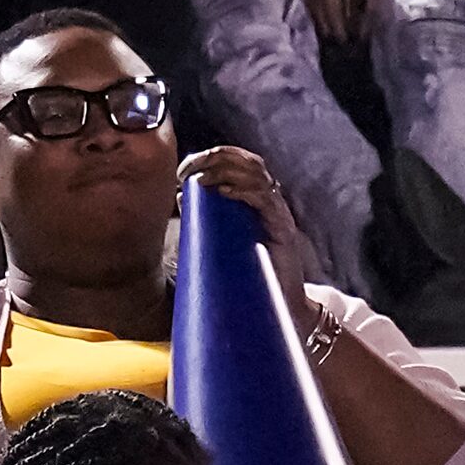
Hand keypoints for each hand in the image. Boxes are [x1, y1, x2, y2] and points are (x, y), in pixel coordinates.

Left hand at [180, 146, 320, 336]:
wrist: (279, 306)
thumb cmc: (250, 275)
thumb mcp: (222, 239)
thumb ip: (205, 217)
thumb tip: (181, 195)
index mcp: (254, 201)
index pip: (238, 163)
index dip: (210, 158)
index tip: (183, 170)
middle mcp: (269, 202)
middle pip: (248, 161)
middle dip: (215, 157)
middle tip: (188, 169)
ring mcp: (278, 214)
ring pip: (257, 174)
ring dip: (225, 170)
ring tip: (201, 178)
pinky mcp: (283, 229)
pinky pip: (265, 199)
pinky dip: (243, 190)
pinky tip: (223, 190)